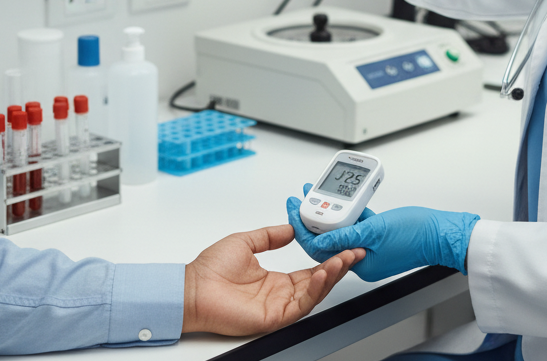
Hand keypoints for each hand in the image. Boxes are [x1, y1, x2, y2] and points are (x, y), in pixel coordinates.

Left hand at [182, 223, 363, 335]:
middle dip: (338, 266)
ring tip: (344, 258)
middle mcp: (279, 294)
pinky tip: (323, 273)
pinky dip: (315, 289)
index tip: (342, 245)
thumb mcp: (246, 242)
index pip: (309, 270)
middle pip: (317, 282)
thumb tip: (290, 228)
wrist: (192, 289)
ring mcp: (278, 306)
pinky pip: (301, 304)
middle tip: (354, 250)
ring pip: (314, 293)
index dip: (327, 258)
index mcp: (274, 279)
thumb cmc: (209, 270)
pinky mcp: (274, 317)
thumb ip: (270, 236)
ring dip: (331, 275)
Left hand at [287, 188, 478, 282]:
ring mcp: (371, 246)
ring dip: (329, 210)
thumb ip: (346, 234)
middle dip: (312, 217)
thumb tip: (320, 237)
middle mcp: (363, 257)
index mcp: (360, 263)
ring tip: (316, 192)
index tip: (294, 209)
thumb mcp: (376, 231)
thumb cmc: (417, 235)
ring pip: (342, 227)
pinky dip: (349, 210)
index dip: (303, 227)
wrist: (443, 232)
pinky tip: (342, 197)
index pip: (321, 248)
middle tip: (300, 198)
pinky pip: (357, 222)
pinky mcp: (379, 236)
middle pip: (329, 236)